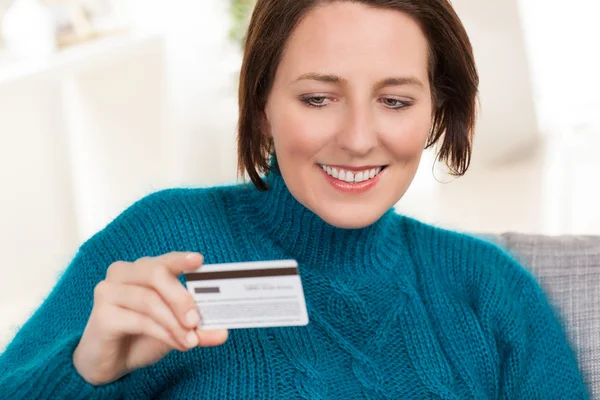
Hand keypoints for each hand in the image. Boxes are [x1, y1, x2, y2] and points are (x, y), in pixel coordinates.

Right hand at [73, 252, 227, 385]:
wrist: (108, 361)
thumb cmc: (141, 336)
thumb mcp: (174, 330)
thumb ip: (196, 328)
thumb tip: (223, 332)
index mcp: (142, 269)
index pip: (164, 260)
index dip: (181, 259)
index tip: (199, 261)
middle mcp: (123, 273)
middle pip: (157, 275)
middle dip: (181, 298)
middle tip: (197, 320)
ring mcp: (108, 291)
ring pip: (150, 301)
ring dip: (174, 323)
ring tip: (189, 341)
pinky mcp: (101, 315)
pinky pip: (139, 320)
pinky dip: (162, 333)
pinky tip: (174, 343)